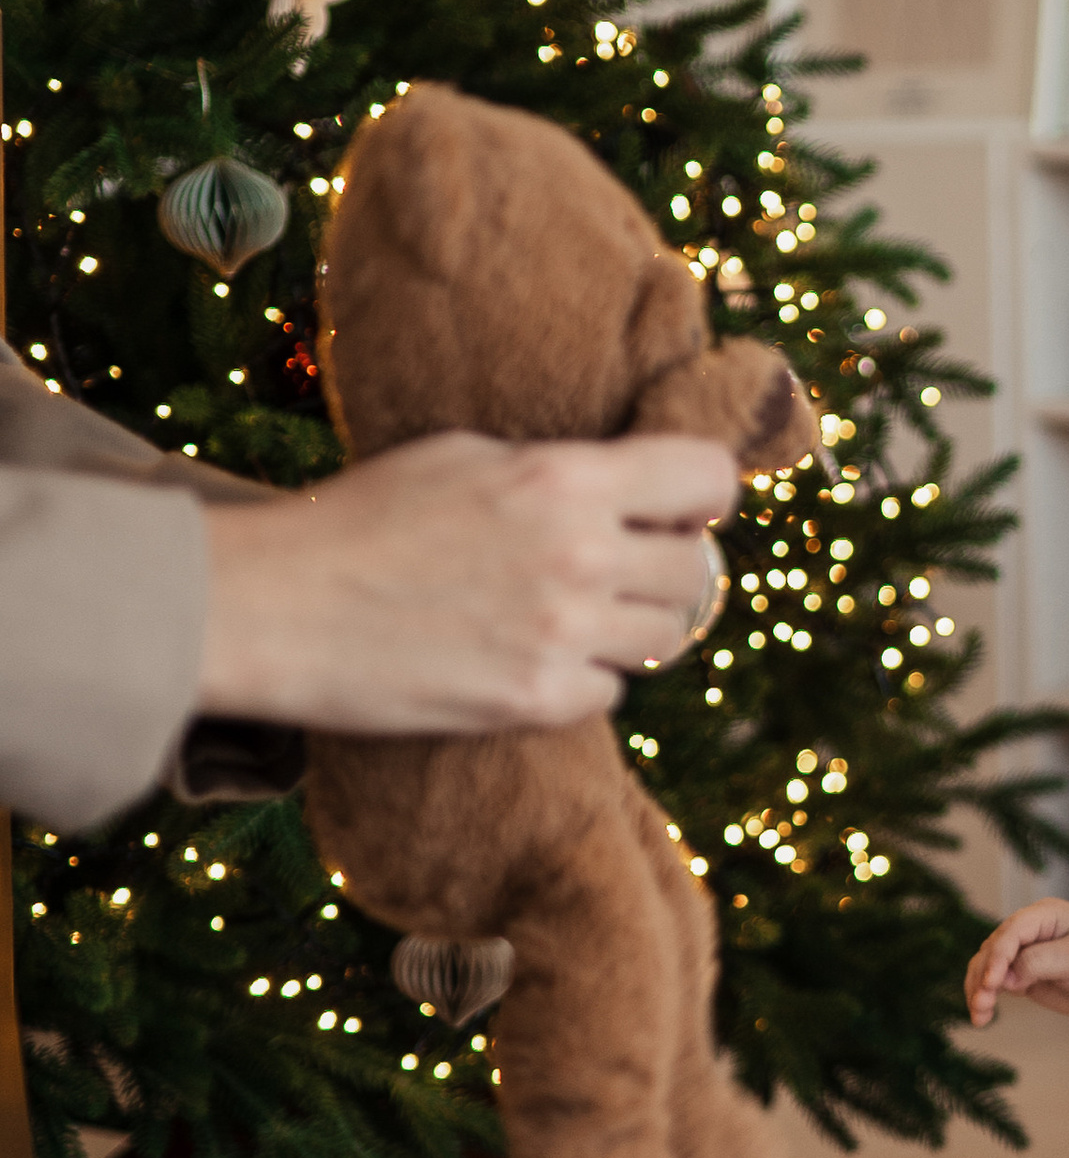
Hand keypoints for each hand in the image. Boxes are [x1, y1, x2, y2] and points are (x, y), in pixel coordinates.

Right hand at [197, 432, 739, 735]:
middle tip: (620, 571)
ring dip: (632, 629)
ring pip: (665, 639)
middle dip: (666, 569)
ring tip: (572, 616)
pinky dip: (583, 681)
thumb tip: (623, 489)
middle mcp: (579, 555)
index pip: (707, 477)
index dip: (701, 494)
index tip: (679, 508)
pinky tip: (530, 660)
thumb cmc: (356, 518)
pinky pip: (609, 693)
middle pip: (696, 571)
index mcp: (564, 479)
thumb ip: (554, 472)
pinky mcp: (535, 701)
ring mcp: (561, 634)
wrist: (272, 607)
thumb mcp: (463, 456)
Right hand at [963, 900, 1068, 1026]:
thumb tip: (1007, 979)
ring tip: (979, 1016)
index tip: (992, 983)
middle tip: (982, 1004)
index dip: (998, 957)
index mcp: (1042, 916)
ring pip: (986, 967)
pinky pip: (993, 984)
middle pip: (992, 950)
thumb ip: (1040, 963)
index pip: (1011, 932)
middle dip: (983, 976)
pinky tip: (981, 1017)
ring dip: (977, 989)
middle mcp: (1026, 931)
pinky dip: (984, 998)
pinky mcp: (1020, 975)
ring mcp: (1021, 953)